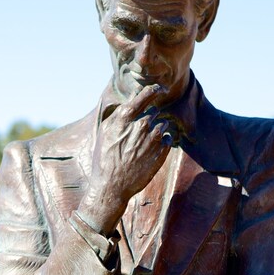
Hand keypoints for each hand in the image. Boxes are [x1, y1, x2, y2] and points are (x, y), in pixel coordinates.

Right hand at [78, 85, 173, 233]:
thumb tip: (131, 99)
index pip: (146, 94)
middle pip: (154, 111)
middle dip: (149, 117)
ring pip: (163, 124)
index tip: (160, 89)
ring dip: (157, 129)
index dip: (154, 89)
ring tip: (144, 143)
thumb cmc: (104, 157)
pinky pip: (169, 138)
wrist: (112, 185)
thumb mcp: (105, 131)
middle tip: (140, 131)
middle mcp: (141, 125)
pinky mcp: (162, 152)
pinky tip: (150, 151)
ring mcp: (154, 138)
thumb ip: (119, 112)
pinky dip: (163, 142)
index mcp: (126, 117)